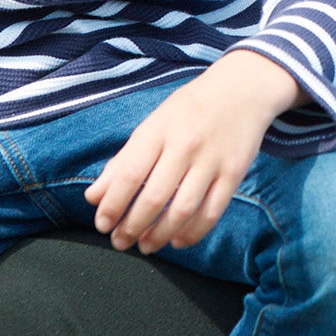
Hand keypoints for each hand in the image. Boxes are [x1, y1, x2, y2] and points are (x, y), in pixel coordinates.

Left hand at [86, 50, 299, 252]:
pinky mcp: (233, 173)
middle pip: (154, 198)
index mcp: (158, 131)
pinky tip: (177, 240)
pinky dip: (193, 233)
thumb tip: (94, 197)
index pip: (130, 174)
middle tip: (120, 241)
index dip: (113, 205)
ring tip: (146, 245)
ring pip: (183, 210)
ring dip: (160, 234)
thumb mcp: (152, 126)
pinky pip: (212, 212)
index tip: (103, 225)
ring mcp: (212, 161)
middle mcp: (185, 146)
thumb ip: (122, 162)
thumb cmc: (189, 110)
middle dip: (132, 227)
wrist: (241, 89)